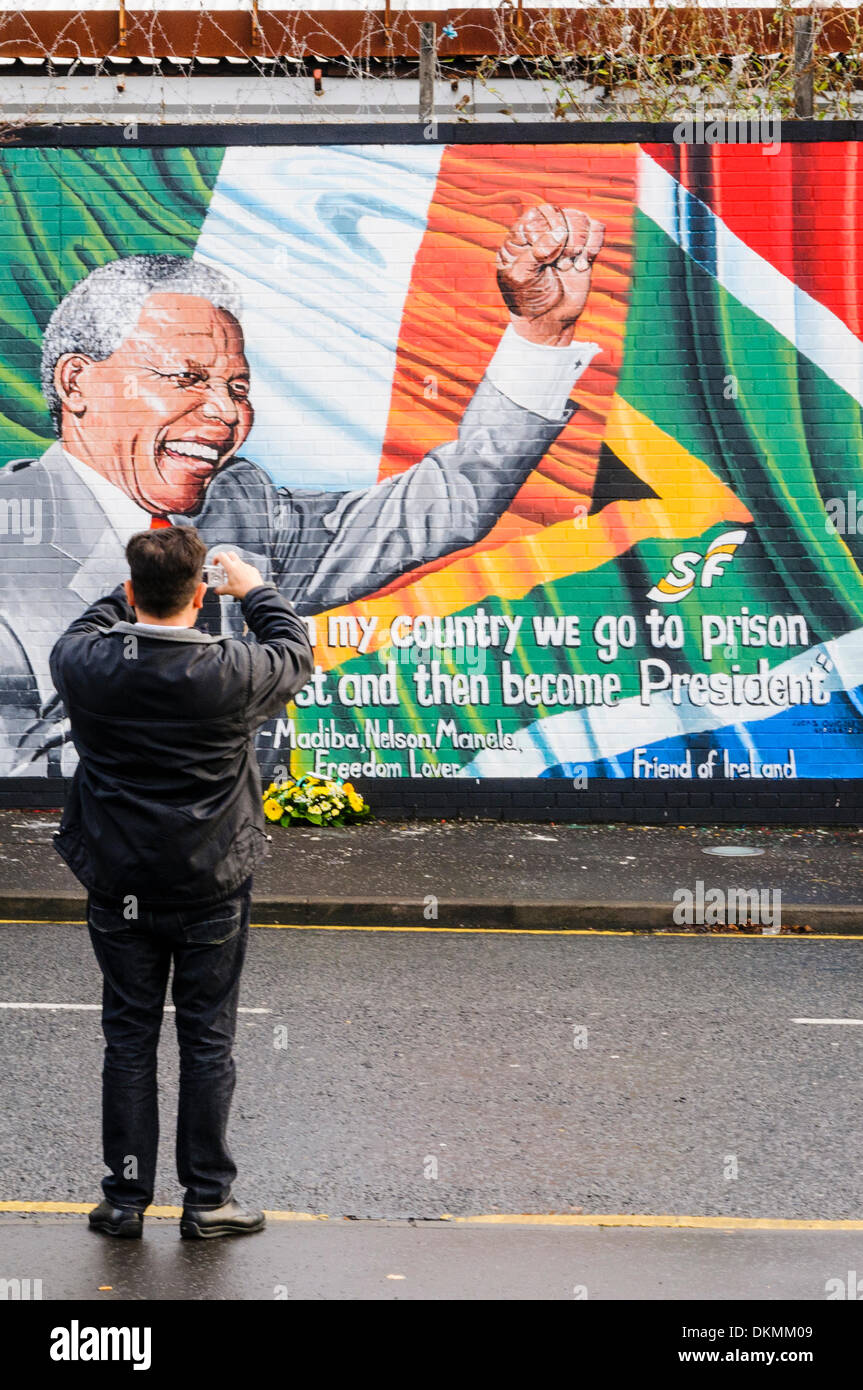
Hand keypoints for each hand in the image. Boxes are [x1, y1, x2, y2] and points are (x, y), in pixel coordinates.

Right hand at [212, 550, 264, 599]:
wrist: (256, 593)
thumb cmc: (242, 590)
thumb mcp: (228, 590)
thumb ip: (220, 589)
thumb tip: (217, 590)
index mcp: (231, 567)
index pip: (221, 555)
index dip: (216, 558)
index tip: (215, 565)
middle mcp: (239, 564)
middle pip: (230, 554)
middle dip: (226, 558)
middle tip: (224, 566)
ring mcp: (247, 566)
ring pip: (239, 562)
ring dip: (234, 566)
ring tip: (234, 577)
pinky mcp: (253, 570)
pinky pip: (246, 568)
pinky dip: (243, 572)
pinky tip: (243, 580)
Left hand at [496, 204, 604, 345]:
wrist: (548, 320)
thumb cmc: (527, 299)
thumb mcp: (520, 278)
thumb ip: (534, 253)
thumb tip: (559, 232)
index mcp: (522, 235)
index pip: (540, 213)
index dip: (548, 232)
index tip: (545, 259)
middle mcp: (543, 231)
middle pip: (562, 213)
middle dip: (565, 239)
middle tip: (559, 263)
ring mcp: (564, 238)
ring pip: (580, 218)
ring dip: (579, 244)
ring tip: (569, 266)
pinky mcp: (584, 248)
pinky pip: (597, 228)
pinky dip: (594, 245)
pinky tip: (582, 265)